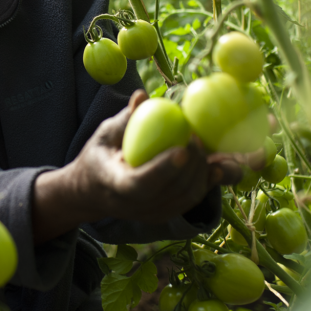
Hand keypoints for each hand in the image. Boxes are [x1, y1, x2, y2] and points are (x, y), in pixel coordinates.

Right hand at [32, 91, 242, 243]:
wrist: (94, 191)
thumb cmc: (99, 155)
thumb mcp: (104, 135)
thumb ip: (125, 119)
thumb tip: (142, 96)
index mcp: (116, 185)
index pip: (142, 183)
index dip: (164, 168)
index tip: (182, 148)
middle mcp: (136, 207)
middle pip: (172, 191)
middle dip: (191, 165)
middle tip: (198, 136)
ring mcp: (153, 214)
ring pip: (186, 198)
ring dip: (202, 172)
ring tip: (203, 145)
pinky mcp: (167, 213)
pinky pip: (191, 200)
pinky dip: (206, 183)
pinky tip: (217, 165)